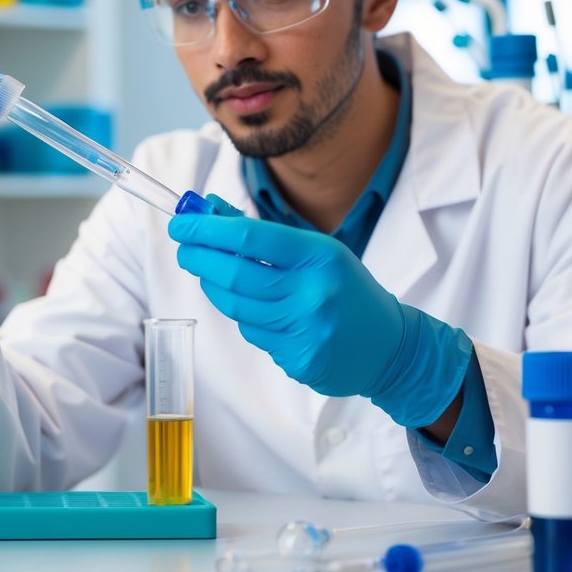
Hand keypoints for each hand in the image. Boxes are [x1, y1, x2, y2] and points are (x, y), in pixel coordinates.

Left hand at [168, 198, 471, 427]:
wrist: (389, 345)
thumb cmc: (346, 289)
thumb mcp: (317, 251)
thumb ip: (266, 235)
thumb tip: (210, 212)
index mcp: (319, 256)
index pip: (250, 237)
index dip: (207, 230)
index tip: (181, 224)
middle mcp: (312, 292)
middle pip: (235, 274)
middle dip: (199, 258)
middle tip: (184, 248)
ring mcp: (305, 330)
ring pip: (237, 307)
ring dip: (215, 288)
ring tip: (211, 275)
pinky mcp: (298, 359)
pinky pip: (254, 334)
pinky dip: (246, 318)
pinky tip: (258, 310)